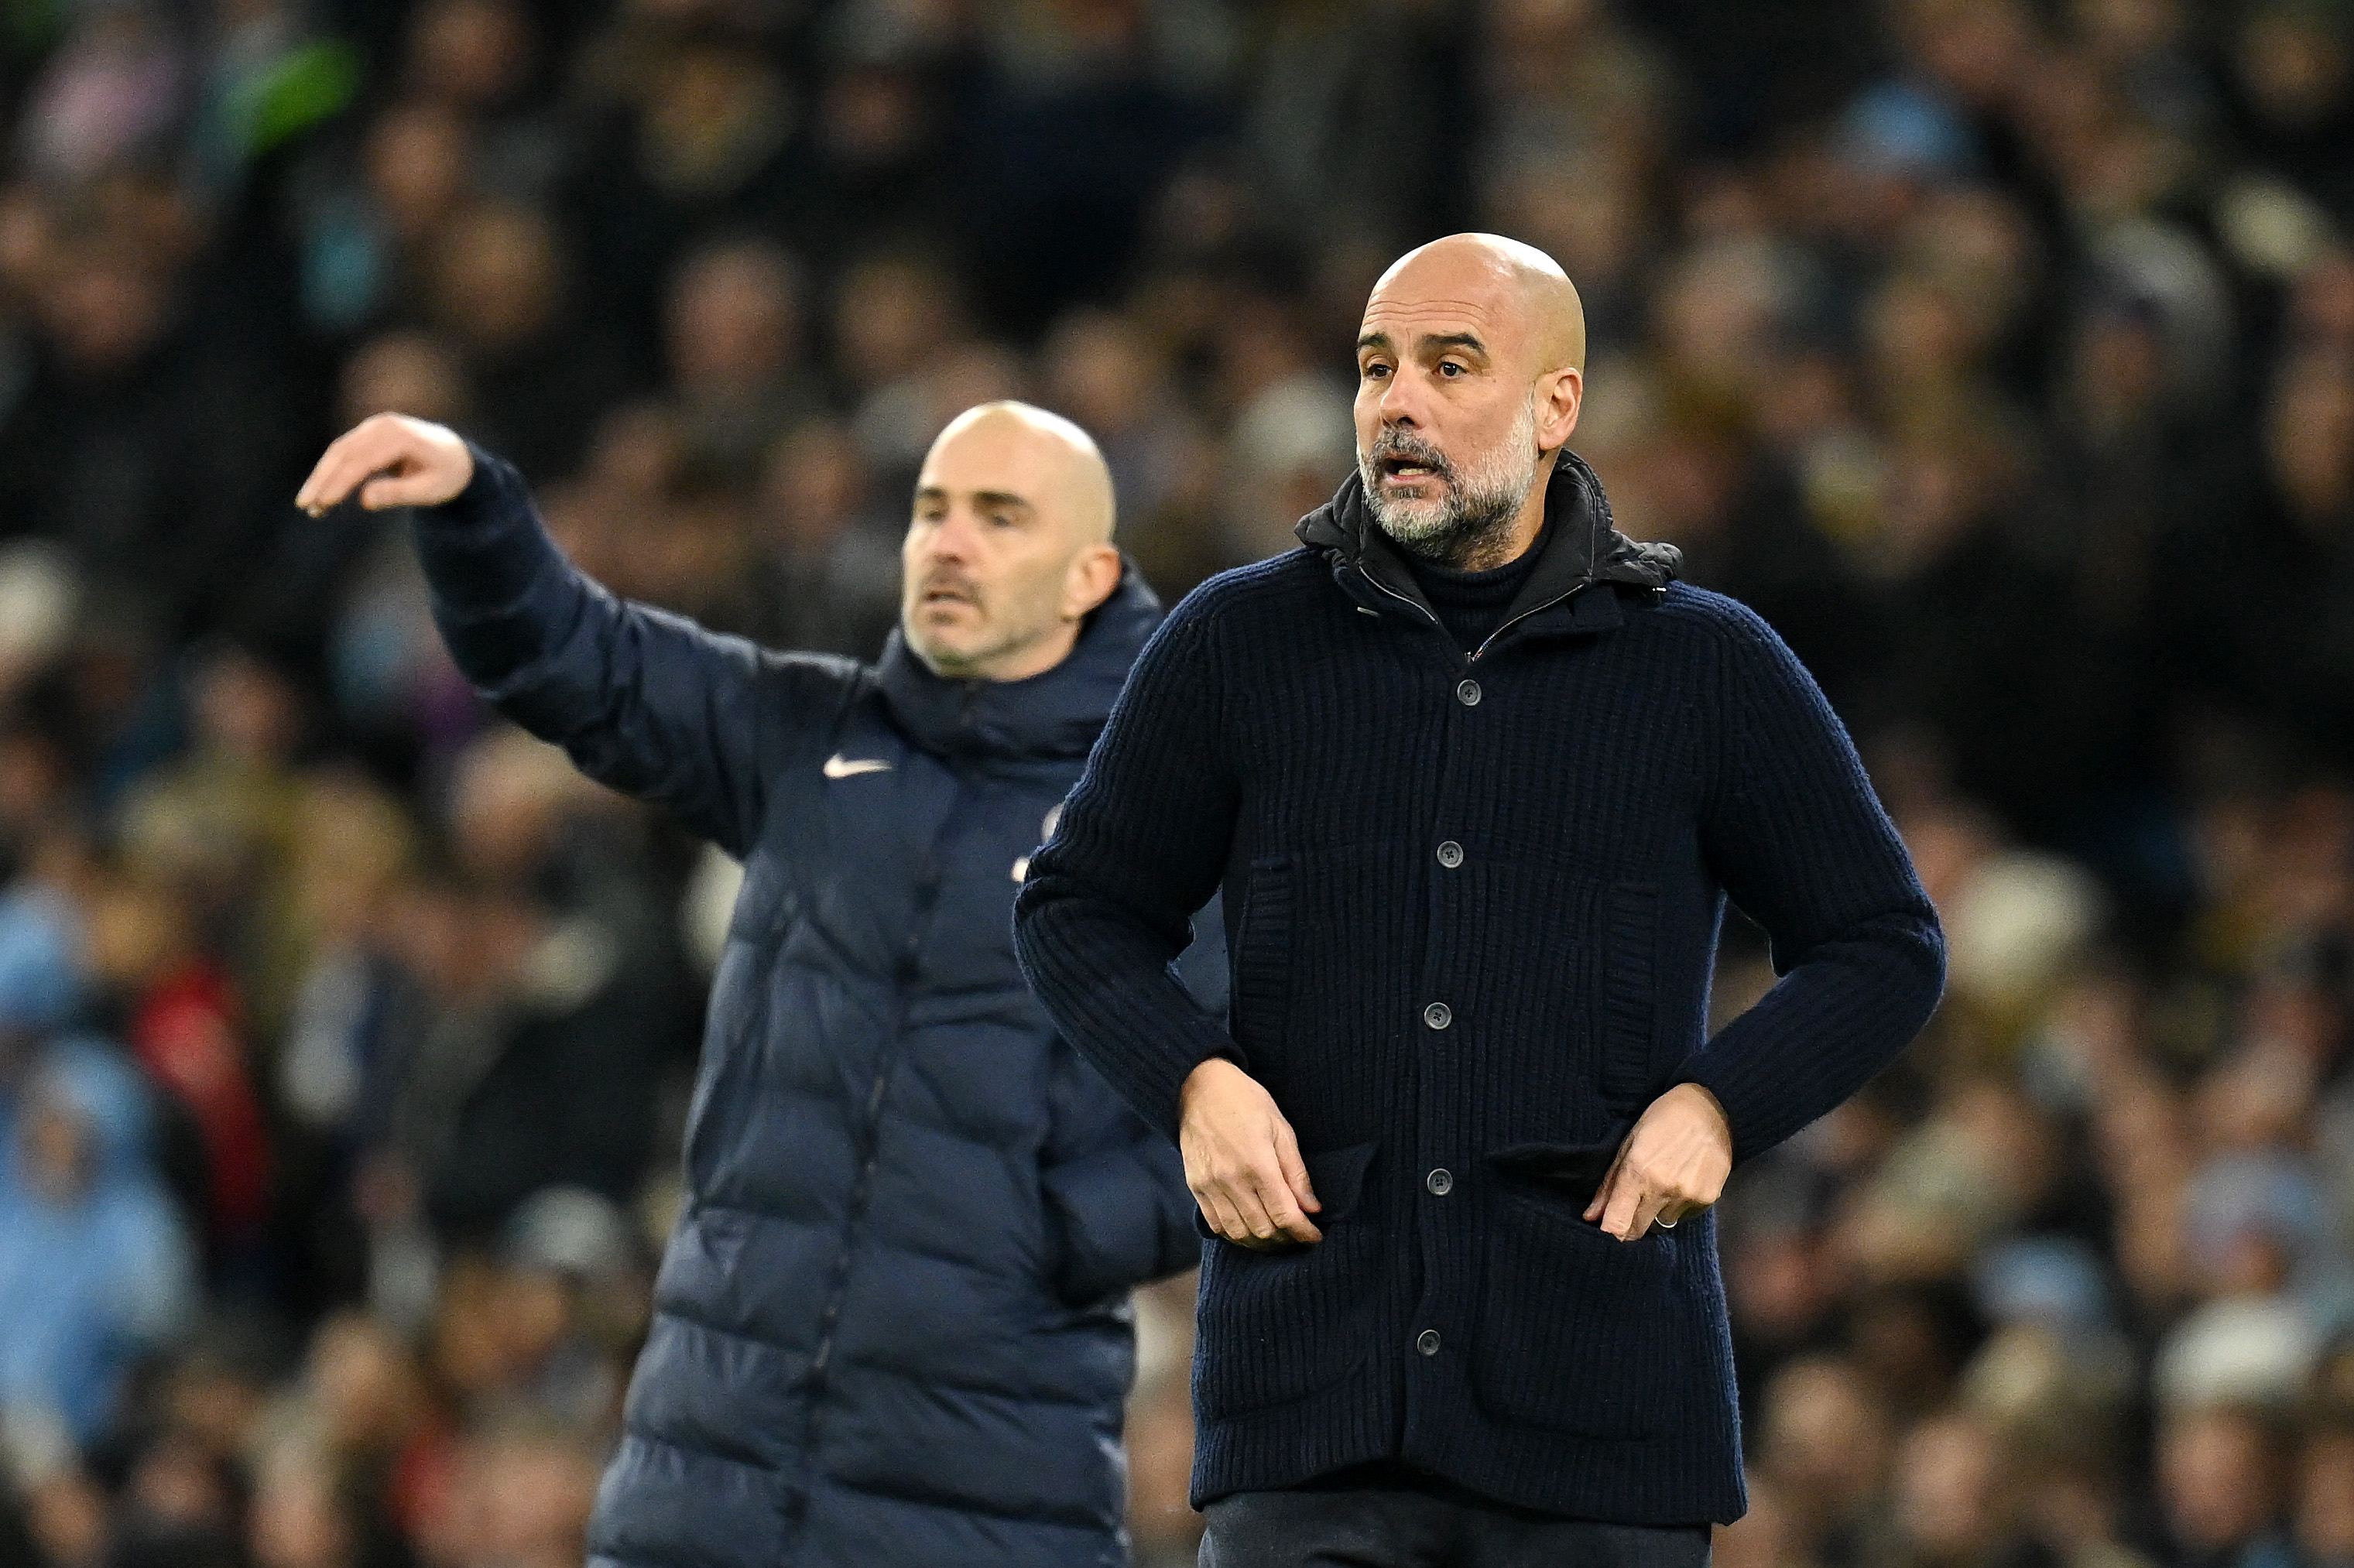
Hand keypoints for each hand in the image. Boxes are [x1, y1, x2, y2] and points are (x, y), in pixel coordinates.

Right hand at [295, 413, 473, 515]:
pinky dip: (330, 472)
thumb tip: (365, 500)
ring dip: (321, 478)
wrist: (456, 455)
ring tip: (309, 506)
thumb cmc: (446, 476)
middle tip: (306, 507)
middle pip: (344, 453)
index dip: (339, 483)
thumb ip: (399, 493)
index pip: (361, 460)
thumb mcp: (431, 490)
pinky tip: (322, 494)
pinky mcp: (367, 433)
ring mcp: (374, 426)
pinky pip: (344, 453)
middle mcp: (383, 425)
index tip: (322, 503)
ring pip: (338, 452)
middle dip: (322, 480)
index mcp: (400, 437)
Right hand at [1179, 1057, 1321, 1248]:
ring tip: (1277, 1236)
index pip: (1285, 1215)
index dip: (1304, 1232)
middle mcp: (1232, 1180)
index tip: (1315, 1236)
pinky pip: (1216, 1224)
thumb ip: (1296, 1172)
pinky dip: (1235, 1234)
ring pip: (1239, 1233)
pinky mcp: (1196, 1187)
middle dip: (1286, 1239)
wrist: (1198, 1087)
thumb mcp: (1281, 1129)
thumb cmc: (1246, 1102)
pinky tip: (1249, 1229)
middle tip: (1298, 1234)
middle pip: (1263, 1230)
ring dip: (1261, 1242)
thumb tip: (1312, 1207)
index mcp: (1258, 1164)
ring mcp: (1210, 1186)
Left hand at [1584, 1082, 1731, 1240]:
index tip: (1604, 1235)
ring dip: (1656, 1213)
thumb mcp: (1629, 1143)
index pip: (1617, 1225)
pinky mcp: (1708, 1199)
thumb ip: (1609, 1184)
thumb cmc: (1663, 1119)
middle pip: (1638, 1232)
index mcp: (1637, 1173)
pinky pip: (1684, 1216)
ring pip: (1662, 1224)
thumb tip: (1591, 1216)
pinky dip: (1678, 1206)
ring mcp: (1687, 1196)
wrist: (1712, 1108)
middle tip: (1630, 1207)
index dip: (1608, 1236)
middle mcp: (1662, 1189)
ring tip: (1663, 1183)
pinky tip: (1682, 1181)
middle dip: (1629, 1227)